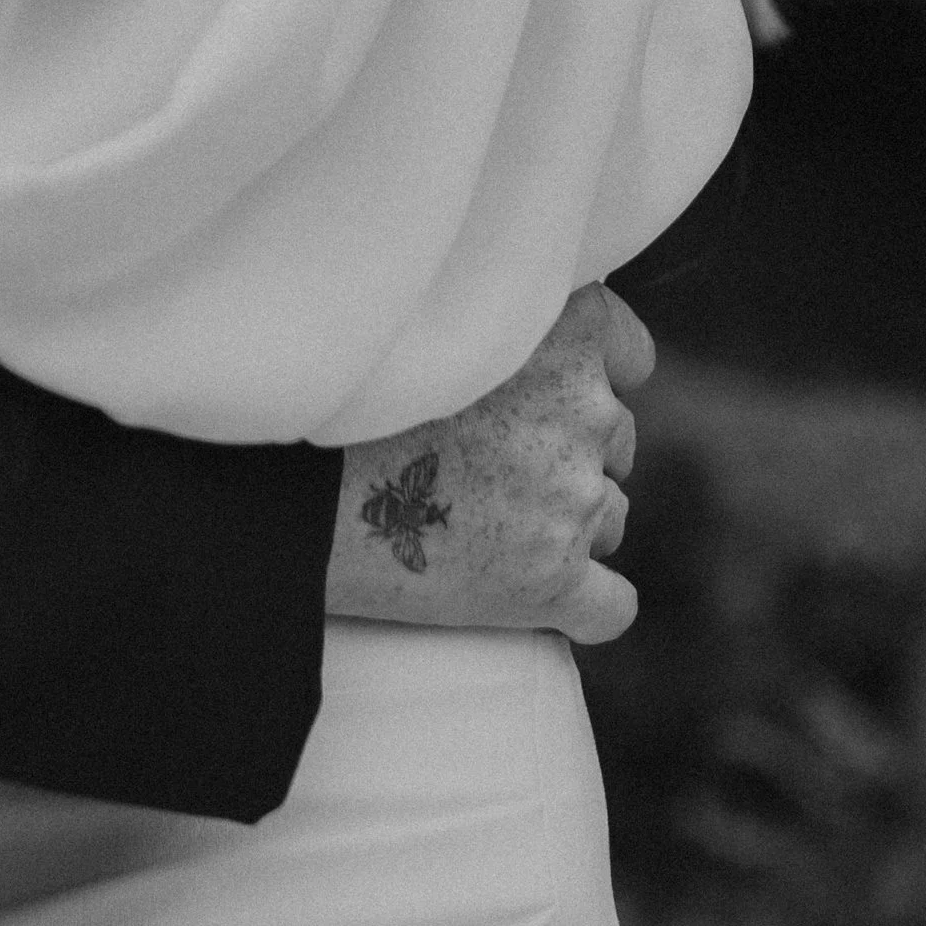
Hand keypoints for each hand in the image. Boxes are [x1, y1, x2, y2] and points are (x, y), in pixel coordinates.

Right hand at [321, 285, 652, 645]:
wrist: (297, 486)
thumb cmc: (347, 393)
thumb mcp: (438, 319)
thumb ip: (505, 320)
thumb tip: (539, 348)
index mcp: (562, 330)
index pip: (628, 353)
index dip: (591, 376)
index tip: (541, 394)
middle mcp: (585, 409)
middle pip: (615, 440)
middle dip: (568, 455)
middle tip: (490, 465)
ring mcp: (574, 499)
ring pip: (610, 519)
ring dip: (565, 525)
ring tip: (484, 524)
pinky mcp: (553, 580)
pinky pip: (611, 606)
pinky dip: (583, 605)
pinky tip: (540, 599)